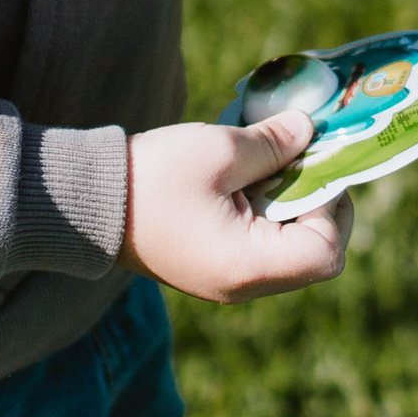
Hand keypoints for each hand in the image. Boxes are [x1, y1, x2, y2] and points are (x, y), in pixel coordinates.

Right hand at [122, 113, 355, 300]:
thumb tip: (309, 130)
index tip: (312, 165)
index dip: (331, 207)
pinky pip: (260, 249)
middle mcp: (243, 286)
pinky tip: (247, 179)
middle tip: (301, 161)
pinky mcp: (213, 268)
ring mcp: (226, 282)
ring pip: (288, 252)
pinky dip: (266, 215)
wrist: (86, 203)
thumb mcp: (219, 150)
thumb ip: (274, 144)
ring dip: (291, 207)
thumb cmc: (152, 178)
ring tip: (271, 165)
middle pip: (313, 256)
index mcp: (248, 267)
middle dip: (315, 204)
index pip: (326, 252)